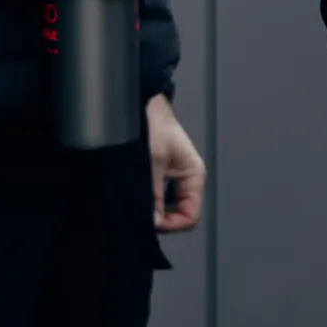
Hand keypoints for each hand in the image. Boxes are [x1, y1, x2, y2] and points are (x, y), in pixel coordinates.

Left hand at [147, 93, 205, 232]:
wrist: (137, 103)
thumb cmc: (151, 122)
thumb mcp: (152, 163)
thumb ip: (155, 195)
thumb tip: (154, 223)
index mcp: (193, 175)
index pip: (189, 217)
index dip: (171, 224)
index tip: (151, 222)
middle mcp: (184, 179)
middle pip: (176, 215)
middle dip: (158, 217)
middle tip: (140, 212)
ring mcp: (169, 178)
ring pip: (162, 209)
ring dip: (149, 208)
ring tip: (134, 199)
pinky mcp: (154, 176)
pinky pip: (152, 198)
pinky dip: (143, 200)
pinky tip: (132, 193)